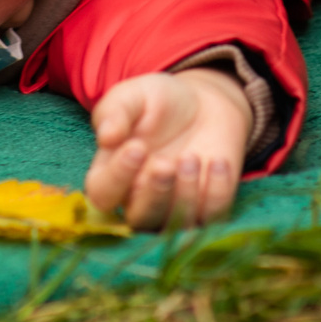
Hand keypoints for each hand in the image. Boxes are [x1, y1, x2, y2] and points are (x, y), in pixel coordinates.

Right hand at [83, 69, 250, 229]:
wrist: (203, 104)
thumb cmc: (158, 102)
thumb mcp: (134, 96)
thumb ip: (116, 112)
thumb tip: (106, 136)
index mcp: (110, 175)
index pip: (103, 194)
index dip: (117, 177)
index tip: (136, 147)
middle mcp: (138, 200)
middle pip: (139, 218)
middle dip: (154, 194)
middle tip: (165, 163)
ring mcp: (173, 208)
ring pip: (175, 225)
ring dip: (184, 196)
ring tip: (191, 156)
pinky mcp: (207, 208)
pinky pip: (212, 217)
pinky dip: (217, 193)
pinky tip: (218, 162)